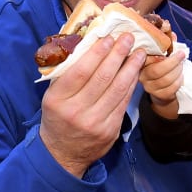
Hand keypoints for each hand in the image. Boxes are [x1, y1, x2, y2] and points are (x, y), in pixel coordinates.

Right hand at [40, 32, 145, 176]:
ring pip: (117, 90)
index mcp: (58, 100)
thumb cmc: (57, 117)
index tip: (109, 38)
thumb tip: (88, 44)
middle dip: (118, 55)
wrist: (62, 153)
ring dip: (131, 68)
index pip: (80, 72)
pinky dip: (131, 85)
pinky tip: (135, 72)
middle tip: (128, 38)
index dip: (97, 53)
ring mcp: (95, 123)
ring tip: (138, 53)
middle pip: (102, 78)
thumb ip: (67, 73)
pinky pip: (123, 103)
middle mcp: (76, 112)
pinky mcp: (110, 131)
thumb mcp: (53, 96)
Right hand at [139, 40, 183, 118]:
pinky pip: (171, 88)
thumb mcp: (163, 54)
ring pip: (166, 79)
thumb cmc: (162, 67)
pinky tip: (180, 76)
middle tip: (181, 55)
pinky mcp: (158, 95)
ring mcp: (149, 87)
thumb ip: (167, 44)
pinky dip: (179, 80)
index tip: (168, 51)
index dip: (156, 54)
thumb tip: (172, 34)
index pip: (143, 57)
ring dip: (178, 71)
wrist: (163, 90)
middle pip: (156, 70)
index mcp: (140, 62)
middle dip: (173, 62)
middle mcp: (141, 75)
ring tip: (181, 66)